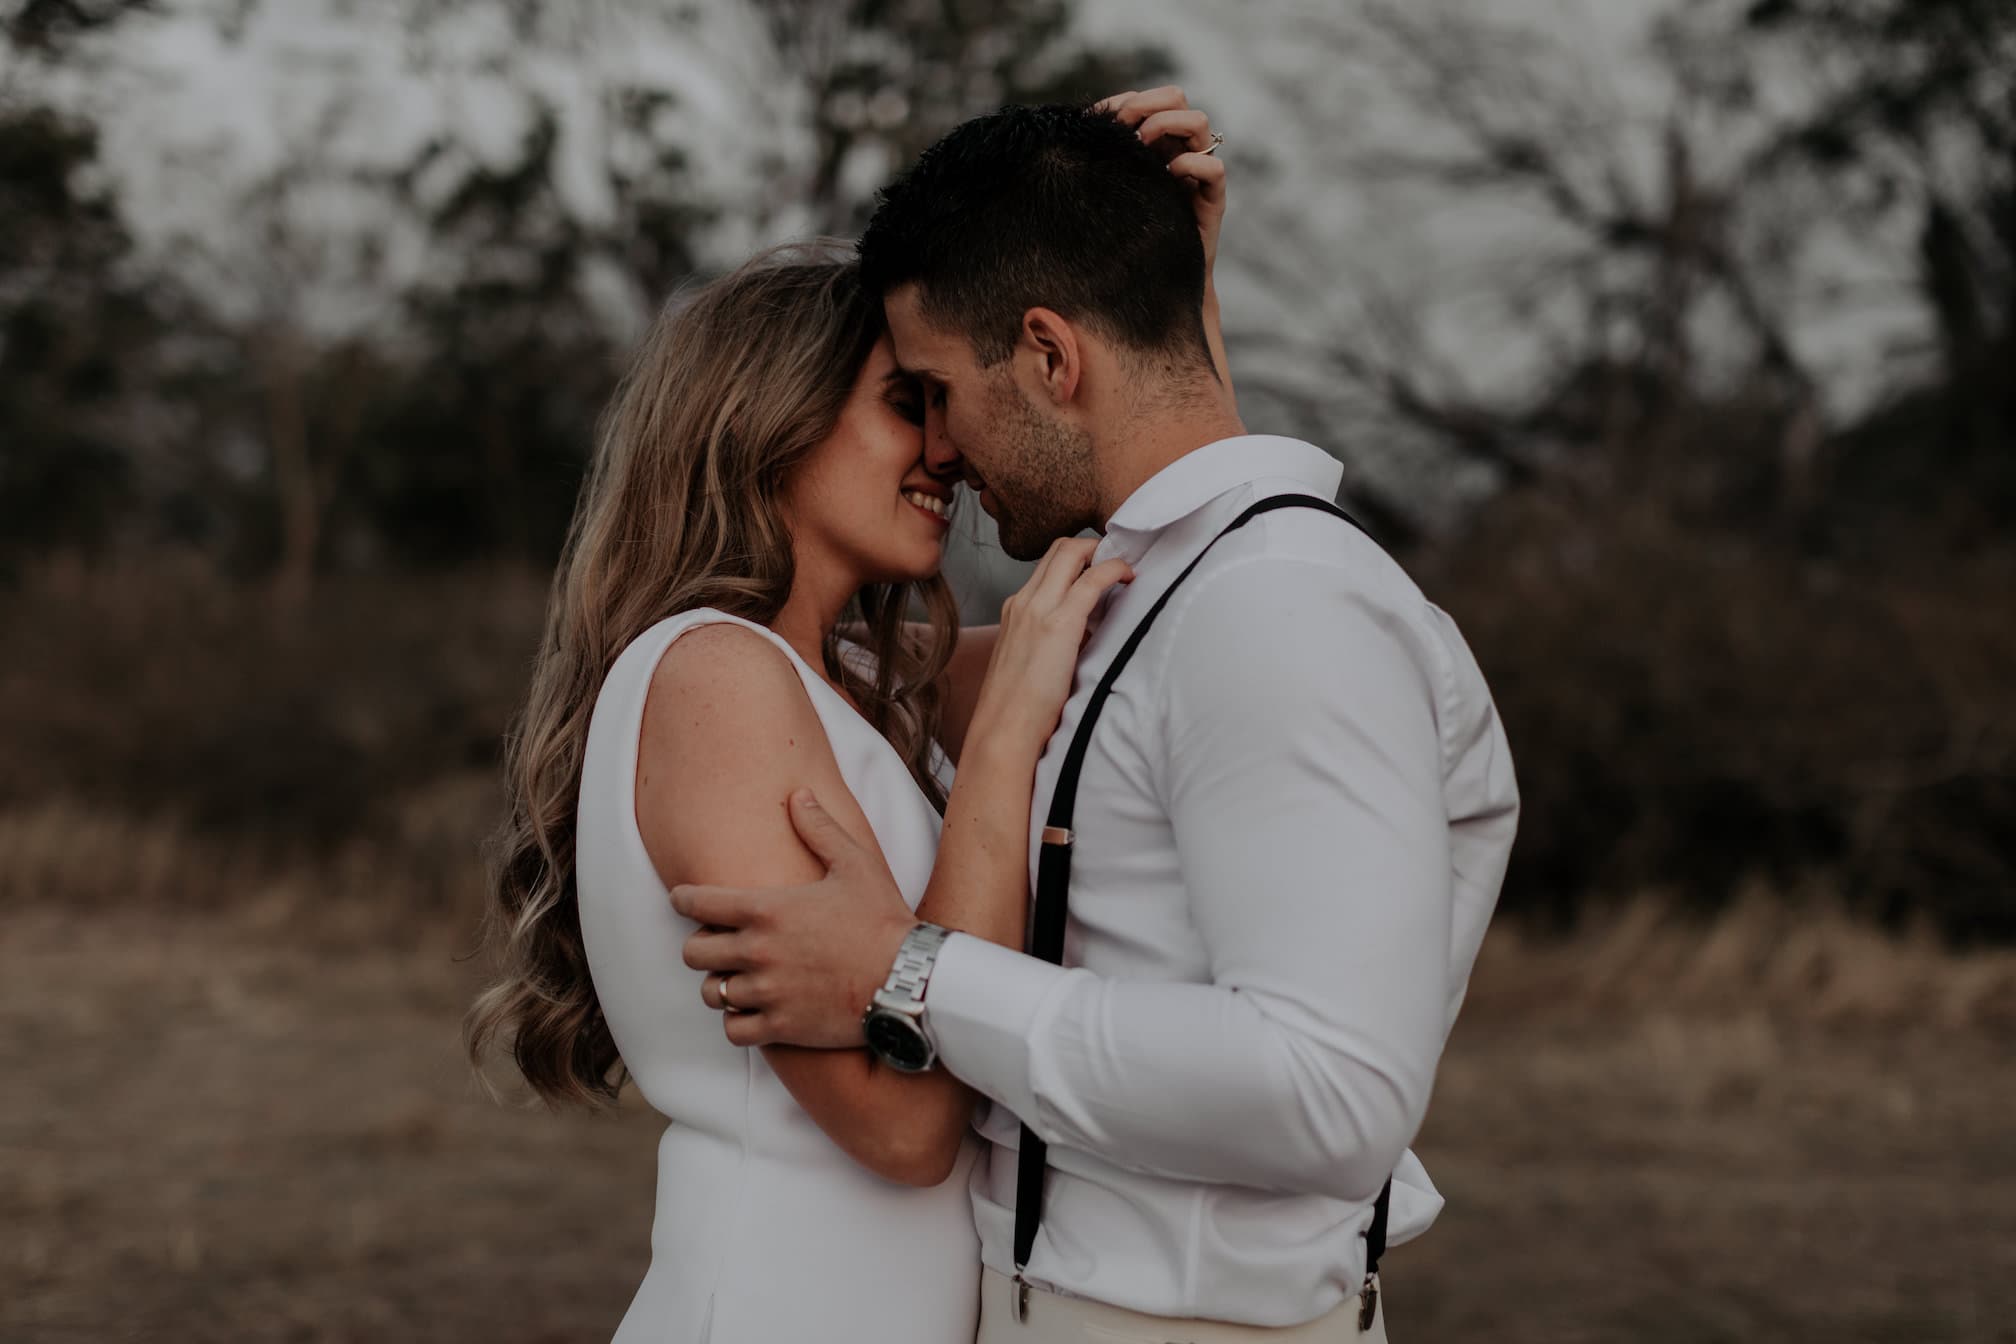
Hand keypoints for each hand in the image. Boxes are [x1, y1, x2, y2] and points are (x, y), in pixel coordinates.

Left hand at [674, 789, 914, 1048]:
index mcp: (768, 909)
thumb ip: (820, 829)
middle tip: (716, 942)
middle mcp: (758, 951)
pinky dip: (737, 1021)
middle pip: (693, 952)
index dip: (682, 898)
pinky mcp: (781, 1027)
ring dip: (719, 984)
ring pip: (711, 992)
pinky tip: (752, 1010)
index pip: (697, 903)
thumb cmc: (882, 919)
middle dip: (700, 944)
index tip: (681, 899)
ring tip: (736, 978)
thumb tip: (798, 795)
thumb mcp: (855, 864)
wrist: (910, 979)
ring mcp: (767, 992)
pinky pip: (734, 1030)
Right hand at [969, 536, 1131, 751]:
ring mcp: (1039, 608)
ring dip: (1102, 552)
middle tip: (1117, 559)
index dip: (1077, 557)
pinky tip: (1129, 576)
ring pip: (1072, 553)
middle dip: (1092, 545)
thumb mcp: (1031, 661)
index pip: (1048, 564)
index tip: (1100, 566)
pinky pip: (1092, 579)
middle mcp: (1023, 601)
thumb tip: (1087, 633)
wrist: (1003, 728)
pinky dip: (1114, 569)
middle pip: (1059, 548)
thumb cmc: (1019, 707)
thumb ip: (1054, 639)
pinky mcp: (1060, 622)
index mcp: (1015, 609)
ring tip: (1125, 568)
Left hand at [1096, 86, 1227, 274]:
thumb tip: (1082, 124)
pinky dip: (1191, 164)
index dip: (1131, 100)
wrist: (1144, 286)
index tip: (1105, 119)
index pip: (1151, 100)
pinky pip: (1214, 167)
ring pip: (1199, 123)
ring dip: (1169, 124)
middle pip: (1178, 99)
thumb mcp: (1105, 188)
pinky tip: (1168, 176)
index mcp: (1154, 144)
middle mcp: (1178, 151)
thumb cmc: (1118, 236)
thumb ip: (1100, 157)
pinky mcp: (1211, 199)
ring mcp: (1197, 173)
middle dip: (1150, 105)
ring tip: (1145, 145)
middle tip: (1128, 130)